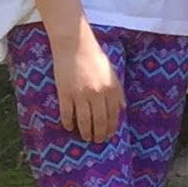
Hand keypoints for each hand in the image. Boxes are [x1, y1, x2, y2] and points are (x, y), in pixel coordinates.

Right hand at [53, 26, 122, 144]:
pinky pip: (66, 113)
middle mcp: (97, 94)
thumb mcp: (112, 73)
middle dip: (99, 133)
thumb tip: (123, 108)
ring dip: (85, 131)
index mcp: (111, 88)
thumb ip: (118, 91)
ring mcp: (80, 94)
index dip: (111, 127)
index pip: (113, 114)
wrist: (74, 45)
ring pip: (83, 120)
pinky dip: (68, 123)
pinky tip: (69, 127)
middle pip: (99, 121)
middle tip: (97, 141)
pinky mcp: (65, 93)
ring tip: (85, 137)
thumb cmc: (95, 57)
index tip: (109, 135)